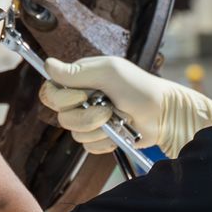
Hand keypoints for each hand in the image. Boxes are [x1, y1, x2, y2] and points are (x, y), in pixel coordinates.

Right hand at [38, 55, 211, 158]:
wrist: (163, 115)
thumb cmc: (140, 88)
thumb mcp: (109, 72)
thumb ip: (77, 72)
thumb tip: (47, 64)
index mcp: (80, 80)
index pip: (50, 91)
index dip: (61, 98)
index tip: (82, 96)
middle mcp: (81, 100)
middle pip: (61, 116)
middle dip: (86, 115)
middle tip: (108, 108)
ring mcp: (90, 120)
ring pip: (74, 133)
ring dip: (98, 128)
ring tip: (118, 118)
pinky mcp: (99, 138)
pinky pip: (89, 146)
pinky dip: (105, 141)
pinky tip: (119, 132)